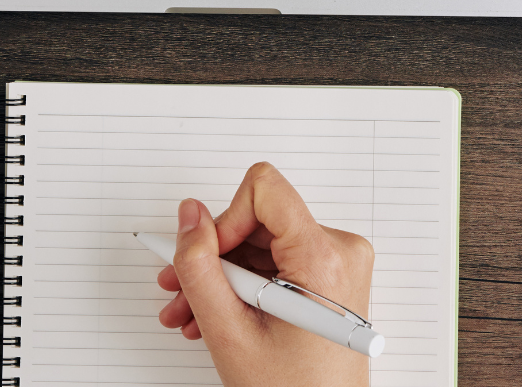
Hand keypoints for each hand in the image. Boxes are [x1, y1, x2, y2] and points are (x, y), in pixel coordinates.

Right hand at [156, 162, 373, 386]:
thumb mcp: (229, 330)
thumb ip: (199, 267)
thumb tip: (189, 216)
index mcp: (323, 258)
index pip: (264, 190)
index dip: (225, 220)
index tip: (208, 257)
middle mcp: (340, 251)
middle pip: (258, 220)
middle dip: (214, 257)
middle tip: (181, 291)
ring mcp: (338, 265)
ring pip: (261, 246)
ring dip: (221, 278)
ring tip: (191, 313)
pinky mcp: (330, 278)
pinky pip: (276, 263)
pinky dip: (244, 286)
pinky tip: (216, 314)